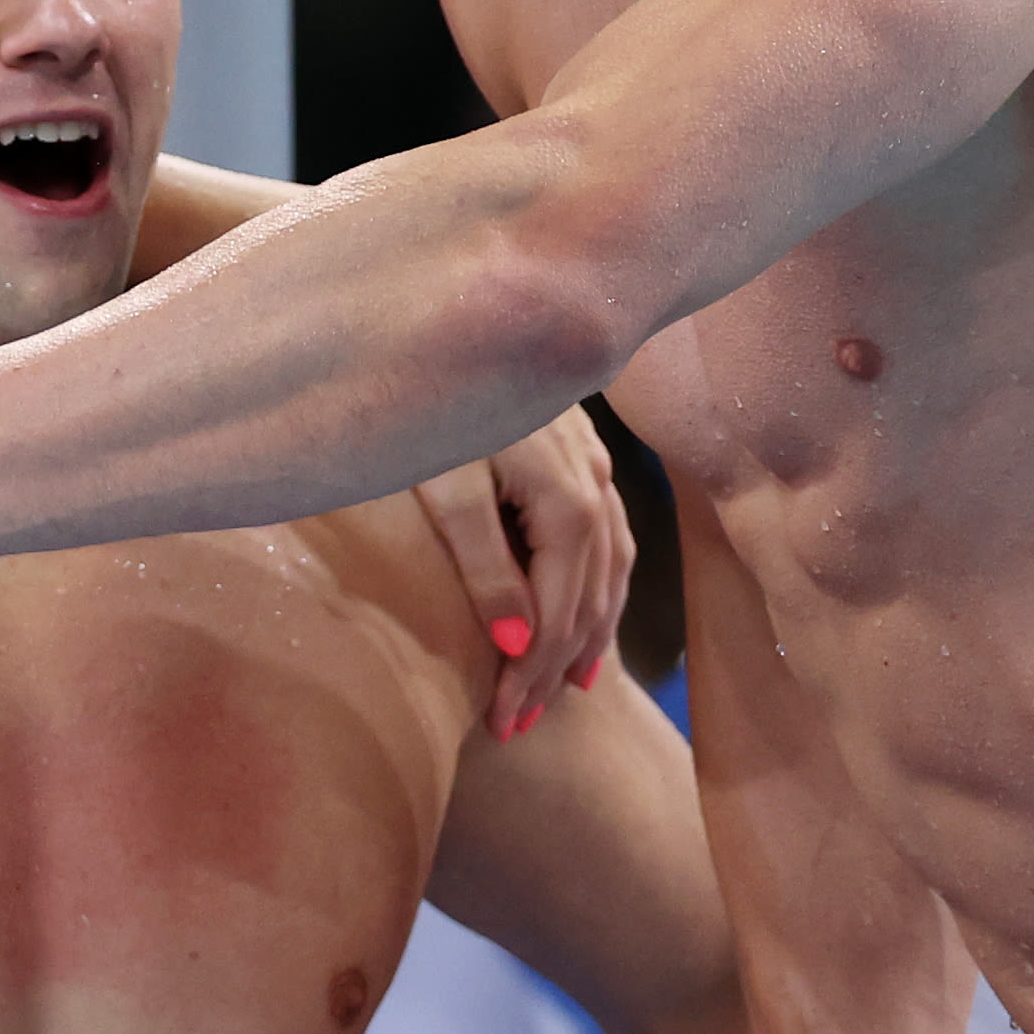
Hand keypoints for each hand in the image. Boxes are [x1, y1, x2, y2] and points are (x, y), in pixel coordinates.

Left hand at [413, 405, 633, 741]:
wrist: (445, 305)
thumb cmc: (425, 392)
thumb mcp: (444, 482)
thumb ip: (483, 563)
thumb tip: (514, 648)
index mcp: (566, 499)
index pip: (556, 612)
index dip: (530, 675)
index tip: (502, 726)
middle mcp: (594, 482)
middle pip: (586, 598)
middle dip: (553, 668)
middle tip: (518, 728)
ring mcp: (592, 462)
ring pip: (608, 567)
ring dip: (585, 632)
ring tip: (562, 688)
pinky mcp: (577, 446)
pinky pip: (607, 532)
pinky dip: (599, 582)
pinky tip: (586, 603)